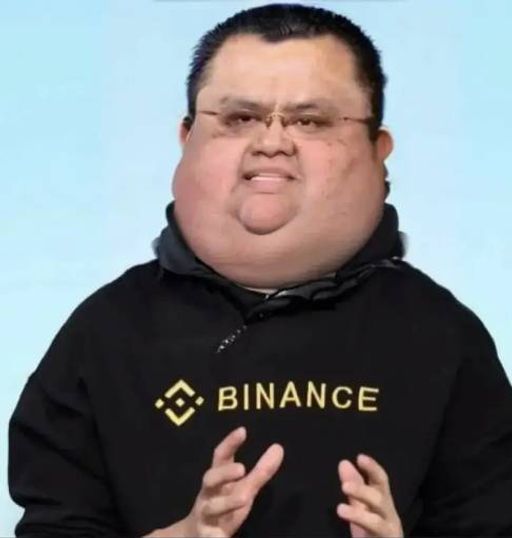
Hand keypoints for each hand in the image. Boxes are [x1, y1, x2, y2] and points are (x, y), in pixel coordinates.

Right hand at [145, 426, 283, 537]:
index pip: (220, 457)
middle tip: (242, 468)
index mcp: (218, 480)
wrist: (195, 536)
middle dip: (224, 473)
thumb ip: (260, 471)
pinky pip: (210, 537)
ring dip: (227, 502)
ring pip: (211, 507)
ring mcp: (205, 516)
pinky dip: (215, 537)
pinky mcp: (207, 537)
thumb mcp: (242, 488)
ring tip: (244, 497)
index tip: (242, 430)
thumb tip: (279, 448)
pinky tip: (222, 537)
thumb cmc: (223, 506)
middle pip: (210, 479)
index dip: (230, 443)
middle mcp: (208, 494)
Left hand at [337, 454, 402, 537]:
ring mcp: (388, 533)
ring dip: (358, 515)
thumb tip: (344, 462)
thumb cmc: (374, 533)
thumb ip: (355, 488)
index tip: (360, 457)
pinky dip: (361, 525)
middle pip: (380, 500)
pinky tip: (354, 532)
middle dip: (363, 492)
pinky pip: (376, 535)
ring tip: (340, 510)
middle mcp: (389, 517)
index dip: (373, 469)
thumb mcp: (362, 508)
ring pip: (376, 523)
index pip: (381, 481)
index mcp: (384, 503)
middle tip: (344, 486)